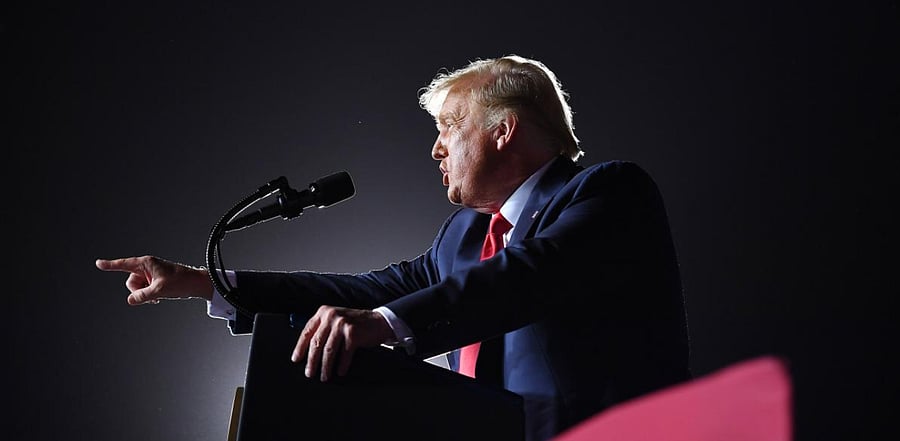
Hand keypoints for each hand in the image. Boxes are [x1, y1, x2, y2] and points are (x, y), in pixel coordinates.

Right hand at [95, 255, 212, 304]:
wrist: (195, 284)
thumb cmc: (181, 282)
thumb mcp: (160, 290)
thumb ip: (143, 296)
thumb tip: (130, 300)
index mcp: (147, 263)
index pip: (124, 264)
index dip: (110, 265)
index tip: (98, 263)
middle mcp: (147, 267)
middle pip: (130, 281)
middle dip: (138, 290)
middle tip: (153, 294)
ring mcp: (150, 275)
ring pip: (137, 288)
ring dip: (144, 294)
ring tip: (158, 296)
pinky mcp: (154, 281)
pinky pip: (144, 290)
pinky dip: (148, 295)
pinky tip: (159, 298)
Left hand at [292, 305, 394, 381]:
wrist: (378, 322)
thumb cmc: (355, 324)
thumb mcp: (336, 321)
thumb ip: (323, 329)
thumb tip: (307, 351)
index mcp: (323, 312)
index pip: (307, 331)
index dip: (300, 347)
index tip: (296, 360)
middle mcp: (331, 316)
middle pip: (316, 342)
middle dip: (312, 361)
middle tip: (309, 373)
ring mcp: (342, 324)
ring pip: (328, 350)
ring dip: (325, 366)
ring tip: (324, 376)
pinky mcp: (353, 333)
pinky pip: (344, 354)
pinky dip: (341, 365)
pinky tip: (340, 372)